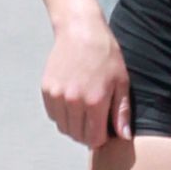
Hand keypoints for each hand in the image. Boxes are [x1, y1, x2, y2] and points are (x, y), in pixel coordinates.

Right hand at [42, 15, 130, 148]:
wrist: (80, 30)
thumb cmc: (105, 55)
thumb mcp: (121, 82)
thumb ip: (121, 112)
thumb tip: (124, 137)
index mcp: (94, 102)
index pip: (94, 138)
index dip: (101, 138)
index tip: (105, 130)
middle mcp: (73, 101)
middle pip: (77, 135)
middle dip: (88, 134)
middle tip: (95, 121)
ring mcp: (57, 96)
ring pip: (64, 128)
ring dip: (74, 126)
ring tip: (84, 112)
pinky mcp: (46, 89)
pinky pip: (53, 115)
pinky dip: (62, 115)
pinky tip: (73, 103)